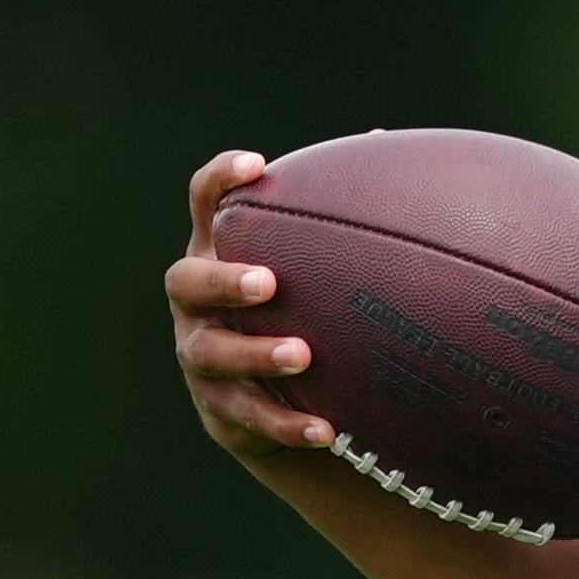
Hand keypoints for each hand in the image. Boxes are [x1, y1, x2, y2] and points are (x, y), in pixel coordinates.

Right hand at [165, 150, 339, 476]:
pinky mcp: (218, 409)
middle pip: (187, 280)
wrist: (281, 404)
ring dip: (254, 353)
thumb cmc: (303, 314)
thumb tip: (391, 148)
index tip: (256, 166)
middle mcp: (196, 303)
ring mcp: (200, 355)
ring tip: (301, 355)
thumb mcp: (317, 273)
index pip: (206, 204)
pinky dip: (285, 424)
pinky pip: (248, 418)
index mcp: (219, 253)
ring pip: (210, 353)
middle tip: (268, 282)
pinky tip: (326, 430)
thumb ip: (341, 221)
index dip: (221, 181)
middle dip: (223, 280)